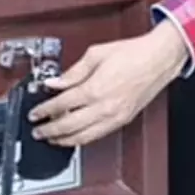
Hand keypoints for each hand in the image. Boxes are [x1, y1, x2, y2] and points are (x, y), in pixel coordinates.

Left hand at [28, 26, 187, 146]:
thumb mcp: (96, 54)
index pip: (61, 104)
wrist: (159, 59)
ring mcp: (115, 116)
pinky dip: (82, 139)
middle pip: (69, 125)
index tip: (34, 113)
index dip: (44, 110)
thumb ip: (72, 71)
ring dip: (64, 140)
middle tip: (37, 131)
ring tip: (51, 138)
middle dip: (49, 130)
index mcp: (95, 88)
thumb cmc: (133, 53)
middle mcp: (105, 106)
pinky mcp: (123, 121)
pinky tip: (74, 137)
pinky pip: (98, 136)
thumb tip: (55, 82)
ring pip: (84, 137)